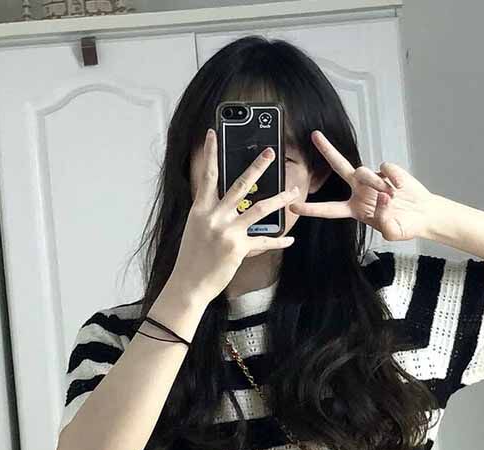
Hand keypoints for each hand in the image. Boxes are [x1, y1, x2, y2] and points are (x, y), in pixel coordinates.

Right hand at [172, 128, 299, 305]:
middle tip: (271, 153)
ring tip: (294, 192)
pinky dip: (278, 240)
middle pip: (240, 185)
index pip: (207, 175)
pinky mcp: (239, 248)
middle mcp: (215, 216)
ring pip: (259, 208)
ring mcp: (228, 231)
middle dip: (257, 167)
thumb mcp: (197, 229)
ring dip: (279, 199)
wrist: (189, 283)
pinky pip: (264, 241)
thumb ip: (212, 214)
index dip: (210, 153)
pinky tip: (290, 238)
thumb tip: (230, 205)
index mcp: (201, 209)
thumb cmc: (192, 258)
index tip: (212, 133)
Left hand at [289, 130, 434, 241]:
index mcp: (355, 209)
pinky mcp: (387, 170)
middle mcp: (359, 191)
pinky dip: (393, 178)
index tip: (293, 206)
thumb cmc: (405, 225)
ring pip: (364, 171)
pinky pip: (385, 168)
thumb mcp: (394, 232)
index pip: (329, 209)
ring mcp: (373, 178)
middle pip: (339, 167)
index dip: (311, 209)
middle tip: (314, 135)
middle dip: (327, 150)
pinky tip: (400, 187)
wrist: (423, 214)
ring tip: (391, 196)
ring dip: (375, 183)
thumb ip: (387, 224)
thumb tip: (383, 202)